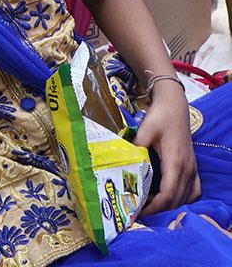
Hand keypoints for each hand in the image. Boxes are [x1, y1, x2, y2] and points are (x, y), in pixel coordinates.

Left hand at [133, 81, 200, 215]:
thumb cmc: (160, 116)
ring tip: (150, 204)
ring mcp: (192, 169)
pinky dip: (182, 199)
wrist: (174, 106)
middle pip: (175, 201)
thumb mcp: (145, 130)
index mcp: (175, 162)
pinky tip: (169, 198)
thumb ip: (137, 148)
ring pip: (185, 198)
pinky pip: (193, 191)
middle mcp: (187, 169)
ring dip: (169, 205)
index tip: (138, 211)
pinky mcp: (193, 167)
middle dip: (158, 210)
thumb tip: (125, 164)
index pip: (168, 195)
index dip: (153, 207)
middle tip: (139, 210)